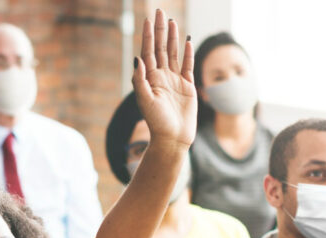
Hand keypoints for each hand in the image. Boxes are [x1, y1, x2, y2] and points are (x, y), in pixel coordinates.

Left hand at [132, 9, 196, 148]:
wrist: (172, 138)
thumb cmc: (156, 122)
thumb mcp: (145, 101)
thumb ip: (140, 80)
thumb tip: (137, 58)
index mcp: (149, 78)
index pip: (148, 51)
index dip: (148, 35)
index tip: (148, 19)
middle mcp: (161, 76)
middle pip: (160, 48)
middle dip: (160, 30)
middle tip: (160, 11)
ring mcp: (175, 80)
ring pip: (173, 53)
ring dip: (172, 37)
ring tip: (172, 22)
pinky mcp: (187, 86)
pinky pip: (187, 65)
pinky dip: (187, 53)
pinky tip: (187, 40)